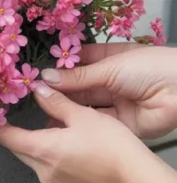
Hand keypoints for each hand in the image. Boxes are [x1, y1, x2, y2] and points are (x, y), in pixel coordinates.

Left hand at [0, 83, 152, 182]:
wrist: (137, 180)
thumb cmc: (110, 145)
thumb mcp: (82, 115)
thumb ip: (56, 102)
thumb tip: (38, 90)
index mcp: (42, 150)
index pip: (7, 138)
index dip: (2, 124)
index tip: (4, 113)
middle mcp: (45, 172)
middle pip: (20, 151)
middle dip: (23, 134)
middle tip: (33, 116)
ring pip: (38, 162)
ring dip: (43, 146)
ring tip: (61, 130)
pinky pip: (55, 172)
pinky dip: (57, 159)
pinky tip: (75, 148)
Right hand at [41, 44, 176, 140]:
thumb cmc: (150, 67)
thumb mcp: (109, 67)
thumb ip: (78, 76)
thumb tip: (47, 77)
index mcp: (110, 58)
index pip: (78, 61)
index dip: (59, 66)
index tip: (37, 72)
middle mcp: (111, 80)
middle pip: (79, 84)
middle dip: (59, 87)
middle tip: (32, 91)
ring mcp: (115, 102)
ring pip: (85, 105)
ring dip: (65, 106)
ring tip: (40, 106)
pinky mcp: (120, 124)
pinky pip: (96, 122)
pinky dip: (79, 122)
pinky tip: (60, 121)